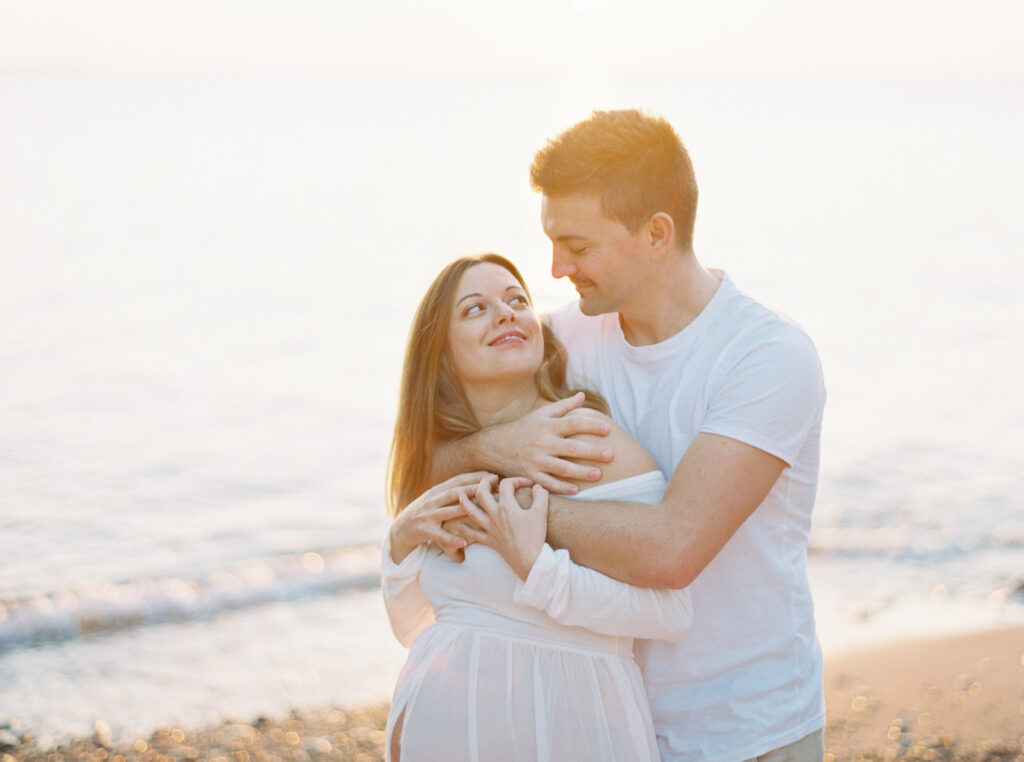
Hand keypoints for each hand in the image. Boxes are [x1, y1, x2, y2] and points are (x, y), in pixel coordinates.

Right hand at [389, 472, 497, 562]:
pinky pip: (440, 536)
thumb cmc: (424, 513)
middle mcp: (432, 500)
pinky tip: (464, 542)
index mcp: (437, 491)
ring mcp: (428, 515)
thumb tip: (477, 486)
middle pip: (454, 492)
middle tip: (490, 485)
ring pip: (448, 511)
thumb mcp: (436, 499)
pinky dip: (452, 539)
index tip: (493, 475)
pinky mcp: (425, 530)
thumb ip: (452, 493)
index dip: (476, 476)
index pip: (458, 480)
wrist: (400, 529)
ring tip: (478, 508)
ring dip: (464, 509)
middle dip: (472, 487)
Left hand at [455, 476, 548, 580]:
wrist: (530, 560)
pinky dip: (466, 529)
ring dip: (464, 501)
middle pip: (482, 493)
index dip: (517, 480)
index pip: (506, 484)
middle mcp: (494, 515)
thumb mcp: (541, 513)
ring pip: (471, 512)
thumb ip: (540, 495)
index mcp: (506, 506)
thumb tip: (537, 486)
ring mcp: (490, 528)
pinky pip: (474, 534)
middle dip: (484, 482)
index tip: (528, 484)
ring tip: (460, 493)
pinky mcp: (490, 541)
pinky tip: (461, 525)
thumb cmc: (535, 536)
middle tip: (490, 479)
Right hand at [486, 392, 612, 494]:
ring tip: (598, 475)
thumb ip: (563, 406)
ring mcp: (535, 460)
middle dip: (592, 452)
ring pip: (561, 468)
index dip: (590, 426)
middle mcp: (542, 443)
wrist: (494, 446)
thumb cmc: (523, 428)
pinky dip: (561, 487)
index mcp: (547, 426)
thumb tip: (583, 395)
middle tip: (611, 455)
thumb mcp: (541, 414)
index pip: (572, 423)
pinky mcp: (529, 475)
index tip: (607, 429)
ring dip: (581, 472)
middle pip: (571, 447)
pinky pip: (547, 483)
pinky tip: (576, 491)